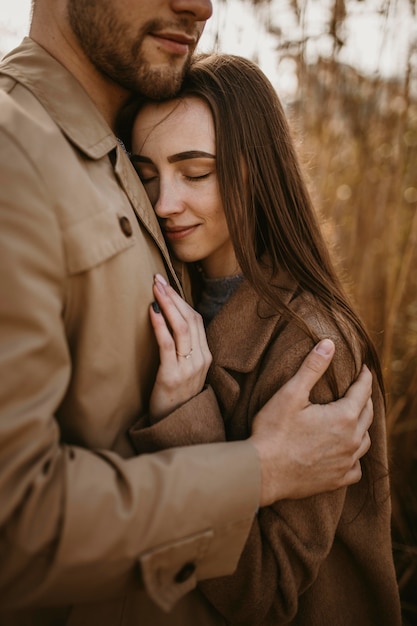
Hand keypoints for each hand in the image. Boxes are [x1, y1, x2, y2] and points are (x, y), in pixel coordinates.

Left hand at [148, 274, 211, 421]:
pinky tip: (152, 310)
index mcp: (206, 356)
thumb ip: (183, 349)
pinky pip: (168, 345)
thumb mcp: (186, 370)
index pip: (197, 319)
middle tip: (158, 279)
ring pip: (183, 328)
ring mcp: (189, 368)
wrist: (173, 427)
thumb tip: (168, 321)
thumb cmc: (174, 396)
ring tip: (155, 288)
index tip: (167, 284)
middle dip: (174, 296)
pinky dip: (160, 325)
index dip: (182, 300)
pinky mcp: (172, 376)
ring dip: (168, 304)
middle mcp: (201, 359)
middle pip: (191, 319)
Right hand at [249, 339, 372, 506]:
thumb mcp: (291, 393)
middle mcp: (351, 440)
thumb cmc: (274, 431)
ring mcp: (345, 463)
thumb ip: (312, 367)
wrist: (262, 471)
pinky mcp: (336, 480)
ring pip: (365, 441)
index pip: (363, 391)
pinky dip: (354, 457)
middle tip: (359, 389)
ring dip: (362, 426)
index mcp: (343, 417)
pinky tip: (346, 453)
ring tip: (354, 418)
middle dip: (365, 398)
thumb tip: (329, 344)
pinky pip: (356, 468)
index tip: (363, 368)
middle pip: (367, 414)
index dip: (364, 377)